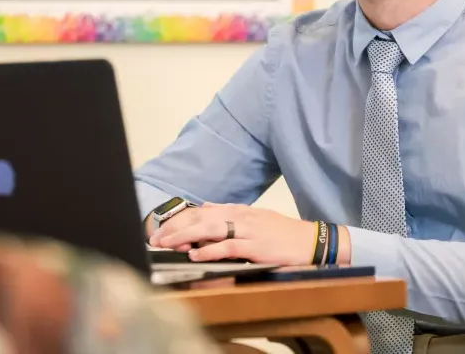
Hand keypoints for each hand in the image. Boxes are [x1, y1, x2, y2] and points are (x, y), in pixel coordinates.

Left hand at [148, 203, 318, 265]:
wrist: (309, 241)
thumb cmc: (281, 234)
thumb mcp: (253, 219)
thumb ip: (229, 217)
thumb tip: (206, 212)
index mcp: (238, 210)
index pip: (201, 211)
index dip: (178, 219)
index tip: (161, 228)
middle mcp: (240, 216)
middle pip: (200, 218)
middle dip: (175, 227)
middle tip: (156, 238)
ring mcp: (248, 230)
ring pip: (209, 229)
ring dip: (185, 236)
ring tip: (167, 244)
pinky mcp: (256, 246)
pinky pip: (228, 246)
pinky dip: (210, 249)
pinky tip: (195, 253)